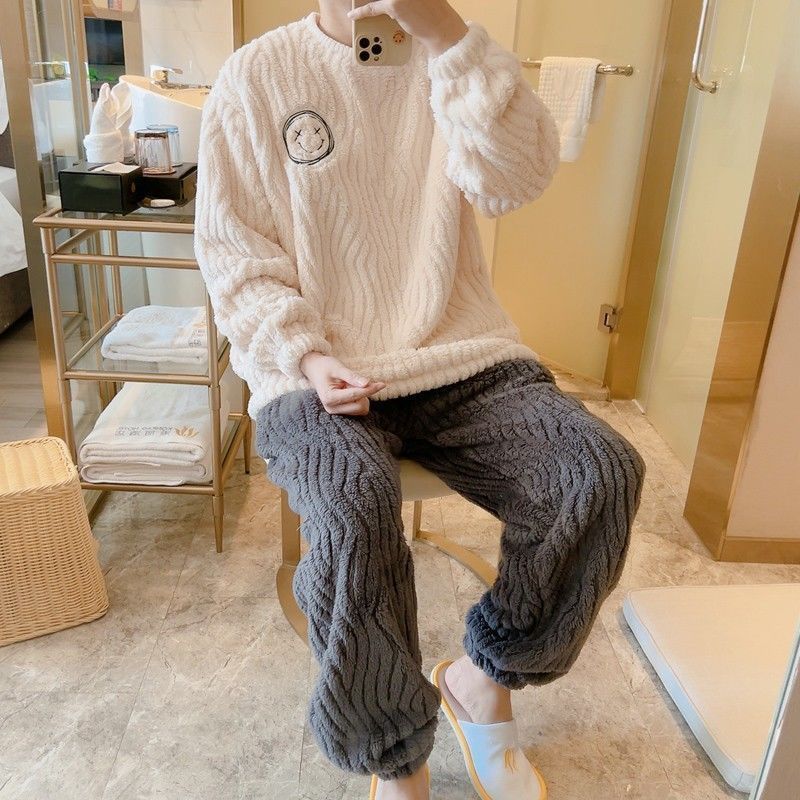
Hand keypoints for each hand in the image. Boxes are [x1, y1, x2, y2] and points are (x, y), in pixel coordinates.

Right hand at [300, 352, 385, 415]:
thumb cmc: (326, 367)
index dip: (370, 389)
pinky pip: (358, 409)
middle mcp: (332, 408)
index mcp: (330, 397)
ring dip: (362, 396)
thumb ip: (352, 376)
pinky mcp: (341, 412)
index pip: (355, 395)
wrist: (315, 370)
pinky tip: (350, 390)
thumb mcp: (338, 368)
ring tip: (350, 385)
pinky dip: (360, 399)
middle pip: (360, 406)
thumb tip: (367, 383)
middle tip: (357, 381)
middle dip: (364, 393)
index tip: (382, 384)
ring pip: (361, 409)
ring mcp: (336, 411)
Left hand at [348, 0, 468, 56]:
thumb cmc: (432, 11)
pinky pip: (372, 7)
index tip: (378, 1)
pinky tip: (353, 15)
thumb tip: (385, 1)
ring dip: (364, 1)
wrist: (442, 27)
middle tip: (363, 3)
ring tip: (357, 2)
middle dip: (375, 0)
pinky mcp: (394, 4)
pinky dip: (361, 12)